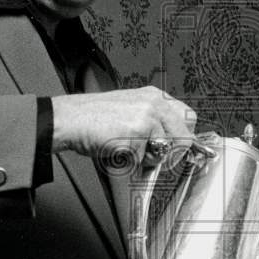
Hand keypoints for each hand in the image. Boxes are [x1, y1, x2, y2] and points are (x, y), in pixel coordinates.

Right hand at [51, 86, 196, 164]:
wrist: (70, 119)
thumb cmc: (94, 117)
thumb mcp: (132, 109)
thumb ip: (154, 121)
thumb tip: (174, 141)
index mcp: (155, 96)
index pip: (188, 117)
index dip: (184, 136)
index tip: (178, 147)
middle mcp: (154, 104)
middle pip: (184, 137)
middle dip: (172, 153)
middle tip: (154, 156)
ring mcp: (147, 118)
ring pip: (165, 152)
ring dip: (148, 159)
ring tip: (129, 149)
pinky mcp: (136, 134)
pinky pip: (143, 160)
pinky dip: (131, 162)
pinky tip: (117, 150)